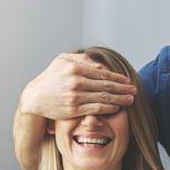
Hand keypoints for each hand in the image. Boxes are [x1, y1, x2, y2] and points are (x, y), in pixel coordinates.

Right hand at [19, 53, 136, 120]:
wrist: (34, 98)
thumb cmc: (50, 78)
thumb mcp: (62, 62)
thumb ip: (82, 60)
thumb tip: (100, 64)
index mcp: (75, 68)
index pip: (102, 73)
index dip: (117, 78)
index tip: (127, 81)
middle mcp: (76, 81)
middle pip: (106, 86)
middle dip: (123, 89)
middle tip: (134, 90)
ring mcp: (75, 96)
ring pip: (103, 98)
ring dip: (120, 99)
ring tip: (130, 100)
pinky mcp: (73, 109)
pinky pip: (96, 109)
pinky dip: (108, 108)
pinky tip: (116, 107)